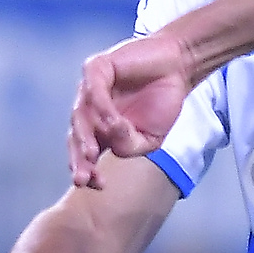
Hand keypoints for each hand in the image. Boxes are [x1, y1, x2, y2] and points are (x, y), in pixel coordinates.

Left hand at [66, 32, 194, 187]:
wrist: (178, 67)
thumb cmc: (162, 102)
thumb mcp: (150, 138)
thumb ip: (129, 146)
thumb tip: (112, 140)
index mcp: (99, 131)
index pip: (83, 155)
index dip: (87, 171)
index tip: (98, 185)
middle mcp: (89, 111)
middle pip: (75, 137)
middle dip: (78, 159)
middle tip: (83, 177)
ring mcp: (90, 89)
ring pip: (79, 115)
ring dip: (85, 136)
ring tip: (93, 154)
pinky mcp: (97, 68)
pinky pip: (94, 90)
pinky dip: (101, 107)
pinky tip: (112, 121)